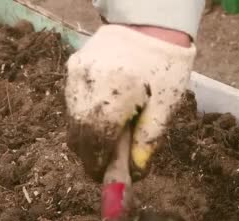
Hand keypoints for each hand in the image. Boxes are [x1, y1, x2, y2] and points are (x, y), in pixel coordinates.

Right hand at [65, 24, 195, 181]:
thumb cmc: (165, 65)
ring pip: (73, 121)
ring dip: (88, 137)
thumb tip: (136, 172)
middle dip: (90, 156)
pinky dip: (86, 117)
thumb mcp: (165, 105)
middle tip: (106, 167)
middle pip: (79, 136)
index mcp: (113, 98)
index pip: (96, 144)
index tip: (105, 179)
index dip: (98, 166)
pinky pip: (74, 103)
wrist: (149, 23)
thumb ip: (149, 139)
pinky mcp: (73, 68)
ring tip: (110, 139)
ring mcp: (75, 77)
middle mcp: (87, 88)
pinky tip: (106, 115)